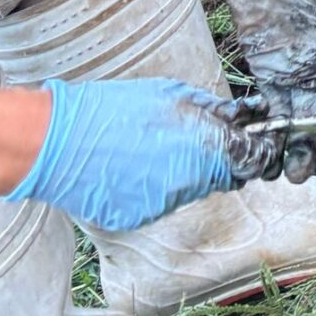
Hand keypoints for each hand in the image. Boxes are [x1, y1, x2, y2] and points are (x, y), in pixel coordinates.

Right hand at [4, 78, 255, 231]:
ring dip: (185, 172)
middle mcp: (190, 183)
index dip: (258, 149)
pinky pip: (160, 202)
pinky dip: (154, 187)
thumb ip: (213, 111)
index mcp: (204, 149)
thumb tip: (242, 117)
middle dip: (219, 159)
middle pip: (222, 176)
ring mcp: (163, 205)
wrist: (57, 143)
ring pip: (190, 189)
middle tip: (195, 138)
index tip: (257, 142)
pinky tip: (132, 167)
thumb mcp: (173, 96)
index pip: (252, 159)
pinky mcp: (138, 219)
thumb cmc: (115, 109)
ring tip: (152, 149)